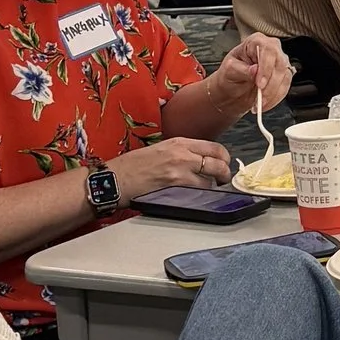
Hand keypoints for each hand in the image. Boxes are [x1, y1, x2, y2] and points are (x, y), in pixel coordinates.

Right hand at [112, 139, 232, 201]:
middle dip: (225, 173)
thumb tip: (200, 160)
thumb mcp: (160, 150)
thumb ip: (181, 152)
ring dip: (212, 186)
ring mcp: (180, 170)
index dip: (223, 158)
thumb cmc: (132, 166)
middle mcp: (182, 154)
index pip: (214, 147)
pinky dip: (201, 195)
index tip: (224, 163)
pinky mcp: (175, 186)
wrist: (115, 178)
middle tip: (223, 179)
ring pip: (211, 180)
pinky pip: (198, 192)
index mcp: (179, 142)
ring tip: (208, 190)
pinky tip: (196, 197)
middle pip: (218, 162)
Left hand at [204, 33, 291, 116]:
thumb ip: (242, 69)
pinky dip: (276, 98)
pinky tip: (266, 104)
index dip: (266, 68)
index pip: (268, 50)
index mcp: (256, 41)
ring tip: (259, 104)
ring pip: (285, 77)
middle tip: (260, 99)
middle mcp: (271, 49)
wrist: (233, 87)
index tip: (260, 84)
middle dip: (271, 85)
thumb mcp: (229, 71)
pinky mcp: (284, 74)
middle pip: (279, 64)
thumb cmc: (230, 74)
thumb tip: (254, 70)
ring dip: (273, 94)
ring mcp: (279, 61)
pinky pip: (285, 86)